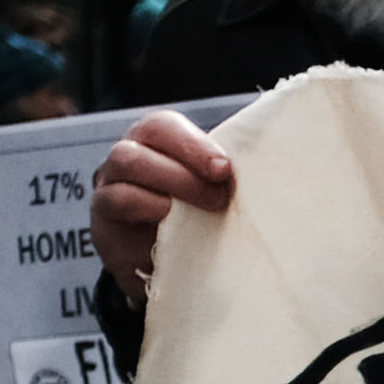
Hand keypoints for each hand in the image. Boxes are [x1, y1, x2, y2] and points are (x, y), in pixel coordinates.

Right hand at [91, 106, 237, 291]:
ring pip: (118, 194)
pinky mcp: (107, 240)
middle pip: (131, 157)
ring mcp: (107, 201)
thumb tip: (277, 159)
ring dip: (161, 206)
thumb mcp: (214, 181)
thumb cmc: (201, 206)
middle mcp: (122, 166)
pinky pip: (118, 238)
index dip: (190, 145)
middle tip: (218, 199)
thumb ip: (226, 169)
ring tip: (195, 221)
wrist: (176, 256)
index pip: (160, 127)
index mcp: (151, 142)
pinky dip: (148, 240)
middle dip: (179, 177)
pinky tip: (174, 246)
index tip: (223, 169)